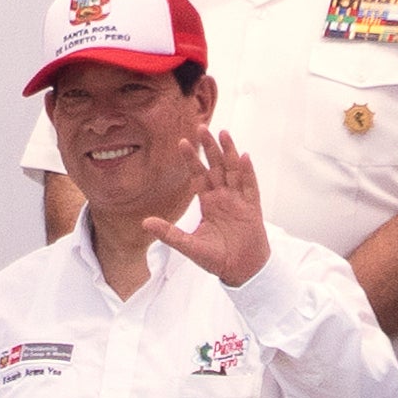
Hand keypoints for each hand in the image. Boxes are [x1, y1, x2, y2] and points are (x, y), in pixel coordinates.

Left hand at [137, 128, 273, 284]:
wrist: (241, 271)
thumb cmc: (217, 258)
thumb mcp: (189, 245)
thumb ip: (169, 233)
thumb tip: (145, 223)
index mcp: (209, 203)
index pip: (198, 175)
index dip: (191, 159)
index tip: (182, 141)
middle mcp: (224, 197)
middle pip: (216, 167)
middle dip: (209, 148)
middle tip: (201, 126)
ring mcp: (239, 201)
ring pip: (233, 171)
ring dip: (228, 152)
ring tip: (223, 133)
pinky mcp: (252, 209)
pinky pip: (250, 187)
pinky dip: (247, 172)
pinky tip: (242, 156)